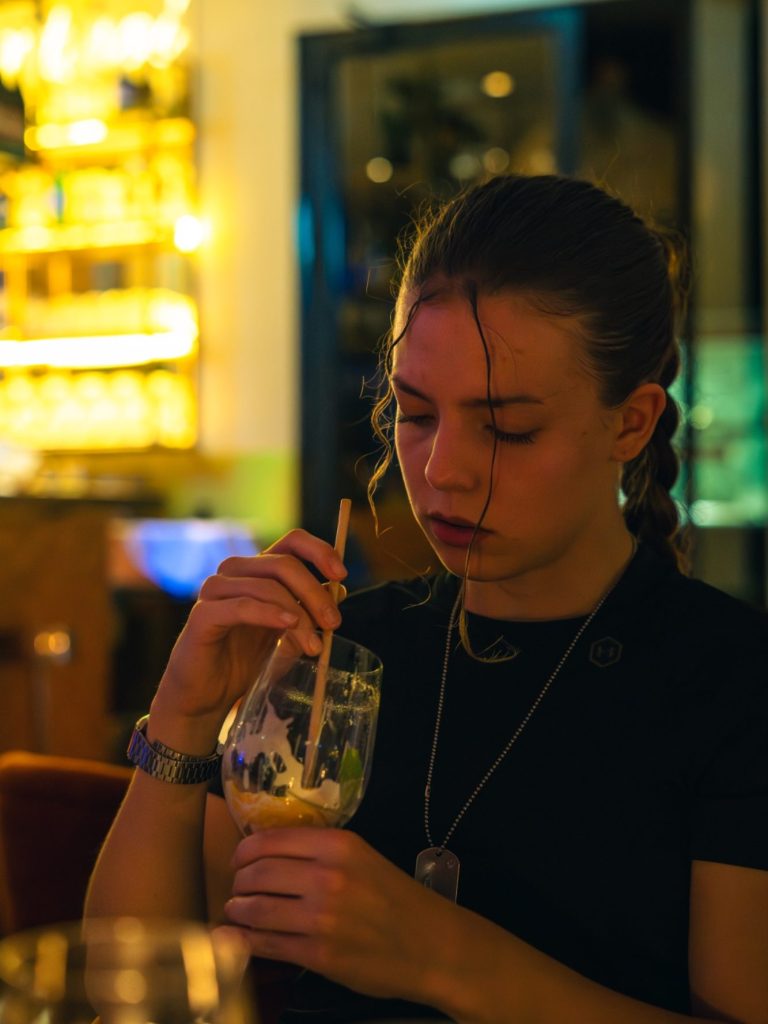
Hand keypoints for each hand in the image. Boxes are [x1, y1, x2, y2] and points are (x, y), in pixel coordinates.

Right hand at [148, 529, 346, 747]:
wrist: (207, 695)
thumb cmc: (245, 660)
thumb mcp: (288, 632)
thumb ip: (309, 610)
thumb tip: (339, 589)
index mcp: (258, 570)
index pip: (292, 542)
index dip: (319, 551)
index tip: (342, 574)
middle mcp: (236, 572)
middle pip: (284, 564)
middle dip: (315, 592)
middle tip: (333, 623)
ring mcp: (216, 590)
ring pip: (267, 586)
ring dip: (298, 614)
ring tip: (314, 645)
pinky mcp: (203, 614)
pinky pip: (241, 606)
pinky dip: (269, 613)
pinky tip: (289, 626)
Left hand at [222, 828, 461, 1005]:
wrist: (431, 944)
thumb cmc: (394, 897)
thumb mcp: (361, 857)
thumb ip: (318, 852)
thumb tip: (265, 853)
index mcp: (338, 845)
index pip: (270, 840)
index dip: (244, 851)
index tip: (238, 860)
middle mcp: (327, 876)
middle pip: (258, 873)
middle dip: (239, 882)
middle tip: (237, 888)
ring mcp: (321, 918)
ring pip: (256, 910)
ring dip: (237, 911)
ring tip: (236, 912)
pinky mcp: (319, 955)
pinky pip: (267, 945)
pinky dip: (245, 942)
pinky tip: (239, 939)